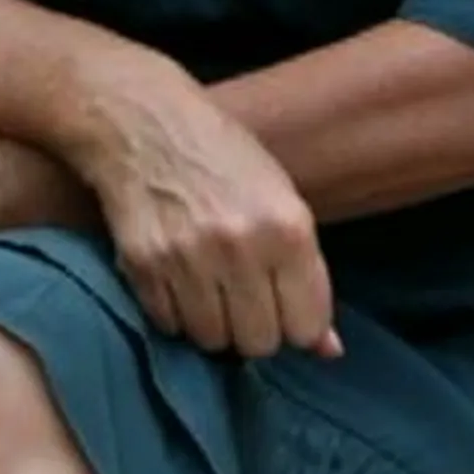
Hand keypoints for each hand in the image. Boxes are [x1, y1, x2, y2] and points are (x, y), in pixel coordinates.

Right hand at [69, 69, 343, 361]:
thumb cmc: (225, 157)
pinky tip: (178, 279)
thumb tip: (329, 351)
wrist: (144, 122)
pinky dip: (176, 313)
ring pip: (213, 341)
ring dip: (214, 323)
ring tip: (209, 285)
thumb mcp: (282, 199)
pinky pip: (170, 326)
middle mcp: (241, 248)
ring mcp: (189, 260)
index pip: (306, 327)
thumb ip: (308, 274)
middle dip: (255, 327)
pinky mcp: (144, 267)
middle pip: (259, 342)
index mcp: (288, 228)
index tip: (284, 305)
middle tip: (244, 296)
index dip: (298, 324)